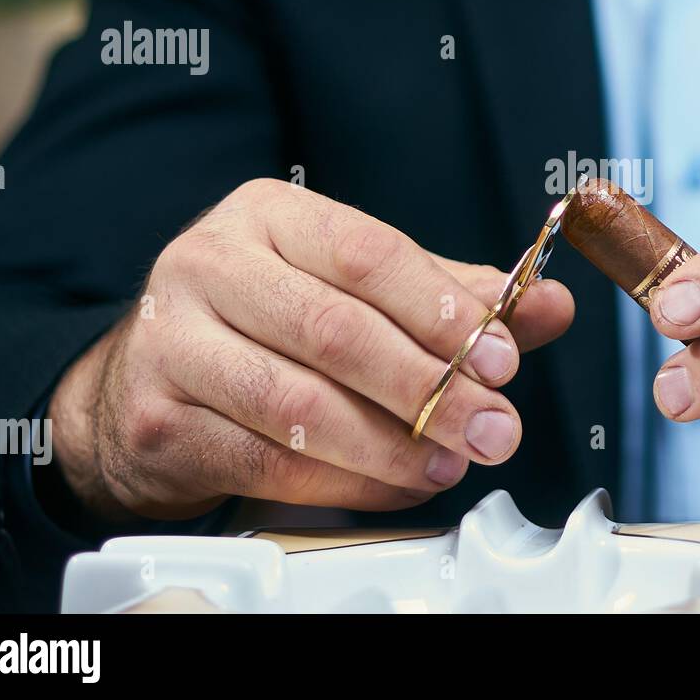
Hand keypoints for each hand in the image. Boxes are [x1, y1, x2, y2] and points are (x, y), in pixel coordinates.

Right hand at [49, 178, 572, 522]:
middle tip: (494, 427)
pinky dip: (345, 482)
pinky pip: (268, 461)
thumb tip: (549, 305)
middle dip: (431, 388)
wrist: (150, 378)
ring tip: (450, 462)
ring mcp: (171, 343)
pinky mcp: (156, 421)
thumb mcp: (360, 290)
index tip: (502, 358)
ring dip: (393, 445)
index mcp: (267, 215)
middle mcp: (206, 264)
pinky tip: (393, 484)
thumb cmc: (272, 322)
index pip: (366, 253)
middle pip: (336, 330)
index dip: (443, 309)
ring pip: (300, 404)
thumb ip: (453, 295)